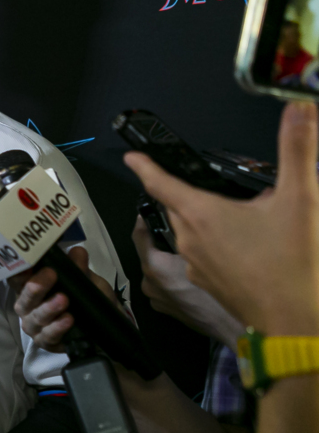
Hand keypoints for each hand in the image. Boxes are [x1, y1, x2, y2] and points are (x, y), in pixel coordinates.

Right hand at [11, 246, 119, 351]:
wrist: (101, 324)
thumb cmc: (84, 297)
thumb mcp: (85, 279)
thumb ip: (78, 267)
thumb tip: (77, 252)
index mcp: (29, 287)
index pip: (16, 279)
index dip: (19, 272)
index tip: (29, 263)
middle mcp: (27, 307)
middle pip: (24, 298)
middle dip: (35, 287)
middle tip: (50, 274)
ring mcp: (34, 326)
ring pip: (36, 318)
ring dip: (49, 308)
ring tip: (64, 300)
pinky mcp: (46, 342)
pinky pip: (48, 336)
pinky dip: (58, 327)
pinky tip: (68, 319)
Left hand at [126, 102, 318, 334]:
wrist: (294, 324)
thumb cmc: (292, 265)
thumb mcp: (301, 200)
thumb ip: (298, 150)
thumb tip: (299, 108)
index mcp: (200, 215)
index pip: (161, 184)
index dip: (146, 167)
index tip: (132, 157)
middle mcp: (188, 241)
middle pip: (174, 209)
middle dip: (180, 194)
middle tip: (194, 184)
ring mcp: (192, 268)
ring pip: (184, 235)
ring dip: (195, 222)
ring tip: (221, 216)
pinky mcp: (203, 288)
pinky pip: (194, 260)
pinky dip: (205, 247)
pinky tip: (233, 247)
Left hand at [131, 215, 244, 346]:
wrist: (234, 327)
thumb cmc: (223, 286)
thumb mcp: (205, 253)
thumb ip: (189, 236)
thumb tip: (184, 221)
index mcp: (155, 266)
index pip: (139, 234)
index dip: (144, 218)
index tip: (151, 207)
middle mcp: (149, 283)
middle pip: (150, 253)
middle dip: (162, 241)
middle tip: (181, 230)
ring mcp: (156, 298)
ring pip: (159, 269)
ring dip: (169, 260)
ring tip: (191, 252)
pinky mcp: (166, 310)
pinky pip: (166, 285)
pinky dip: (175, 277)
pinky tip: (193, 275)